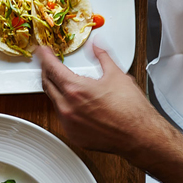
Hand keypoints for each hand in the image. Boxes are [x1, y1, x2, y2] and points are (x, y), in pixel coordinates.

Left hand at [37, 45, 159, 155]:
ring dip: (56, 90)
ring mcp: (69, 123)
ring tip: (65, 83)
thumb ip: (102, 57)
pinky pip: (63, 118)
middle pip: (47, 84)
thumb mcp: (117, 75)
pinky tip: (75, 103)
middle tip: (50, 64)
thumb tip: (96, 46)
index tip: (43, 51)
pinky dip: (65, 107)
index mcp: (76, 89)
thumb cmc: (131, 110)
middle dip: (47, 71)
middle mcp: (68, 107)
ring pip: (54, 101)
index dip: (45, 56)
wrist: (139, 135)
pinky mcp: (73, 135)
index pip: (51, 67)